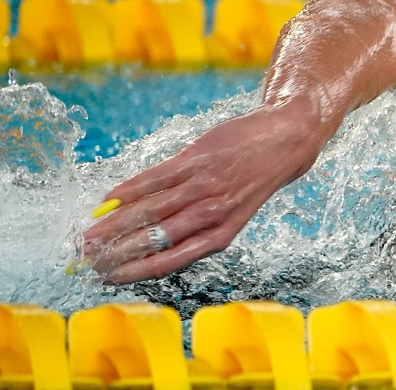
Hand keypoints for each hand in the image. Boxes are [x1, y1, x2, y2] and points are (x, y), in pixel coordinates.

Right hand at [81, 102, 325, 283]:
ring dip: (114, 225)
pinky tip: (108, 200)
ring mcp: (203, 185)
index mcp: (221, 235)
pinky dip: (129, 189)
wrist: (286, 141)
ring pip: (149, 210)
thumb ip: (199, 228)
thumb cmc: (256, 180)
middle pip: (154, 239)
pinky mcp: (196, 159)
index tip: (107, 277)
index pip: (169, 261)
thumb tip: (150, 243)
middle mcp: (211, 214)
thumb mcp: (234, 214)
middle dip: (116, 252)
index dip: (134, 271)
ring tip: (88, 236)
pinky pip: (155, 177)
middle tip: (86, 260)